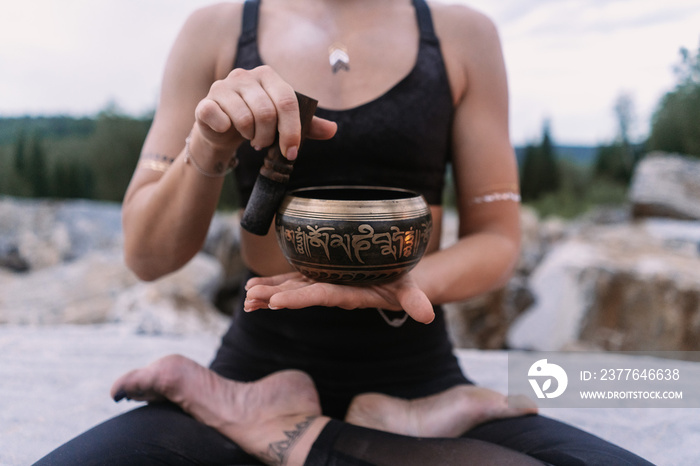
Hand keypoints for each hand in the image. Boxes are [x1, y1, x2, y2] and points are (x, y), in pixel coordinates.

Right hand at [194, 65, 336, 157]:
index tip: (291, 152)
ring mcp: (222, 87)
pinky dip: (227, 131)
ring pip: (245, 119)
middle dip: (269, 137)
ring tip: (249, 137)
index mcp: (268, 76)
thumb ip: (308, 125)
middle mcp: (244, 76)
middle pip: (267, 113)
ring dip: (250, 136)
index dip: (292, 131)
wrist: (222, 129)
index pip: (288, 102)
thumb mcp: (285, 123)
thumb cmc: (257, 122)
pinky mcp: (205, 103)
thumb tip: (333, 130)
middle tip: (264, 144)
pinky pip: (220, 119)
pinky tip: (227, 130)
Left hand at [244, 272, 434, 323]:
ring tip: (246, 296)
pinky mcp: (321, 275)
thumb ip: (416, 301)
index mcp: (349, 294)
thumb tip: (428, 315)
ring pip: (292, 288)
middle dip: (274, 296)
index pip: (322, 296)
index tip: (277, 302)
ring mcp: (324, 283)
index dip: (299, 298)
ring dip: (268, 292)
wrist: (396, 281)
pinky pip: (293, 280)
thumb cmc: (403, 282)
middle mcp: (333, 291)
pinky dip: (273, 283)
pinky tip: (253, 288)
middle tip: (250, 298)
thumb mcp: (411, 290)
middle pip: (300, 294)